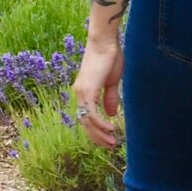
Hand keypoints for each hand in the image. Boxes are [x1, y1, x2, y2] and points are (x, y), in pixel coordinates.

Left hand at [70, 31, 124, 148]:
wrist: (105, 43)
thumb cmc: (109, 58)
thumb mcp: (112, 82)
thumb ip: (109, 98)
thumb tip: (110, 114)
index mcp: (84, 92)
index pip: (86, 117)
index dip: (96, 131)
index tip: (107, 140)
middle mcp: (79, 94)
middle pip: (85, 123)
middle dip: (97, 137)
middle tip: (110, 147)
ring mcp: (81, 92)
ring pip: (87, 121)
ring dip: (100, 134)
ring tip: (112, 142)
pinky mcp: (87, 90)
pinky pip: (91, 113)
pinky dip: (100, 124)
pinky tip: (111, 129)